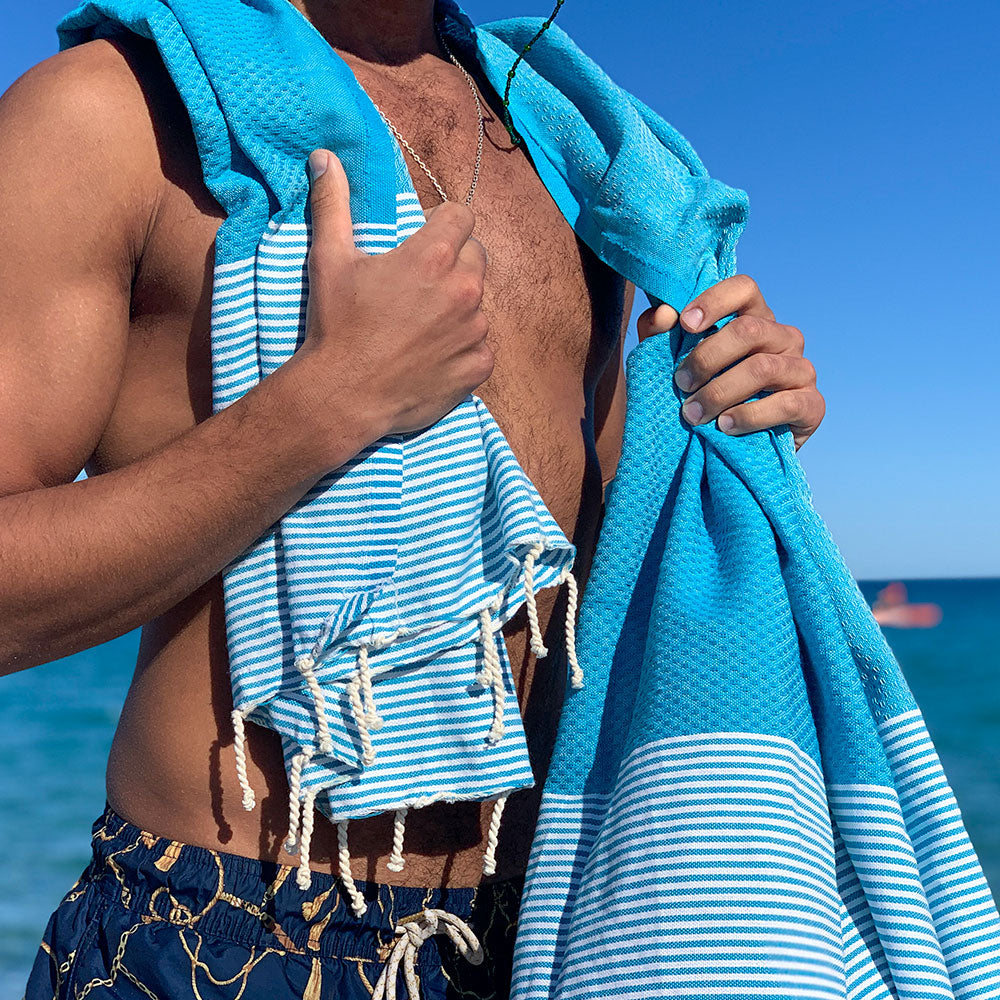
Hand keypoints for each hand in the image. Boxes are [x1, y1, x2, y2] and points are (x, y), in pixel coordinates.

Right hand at [293, 149, 492, 440]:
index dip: (442, 223)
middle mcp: (464, 290)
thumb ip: (333, 203)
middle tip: (420, 284)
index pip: (462, 216)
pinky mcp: (479, 367)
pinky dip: (463, 348)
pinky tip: (432, 354)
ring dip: (458, 306)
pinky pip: (481, 346)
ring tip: (421, 324)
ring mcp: (475, 331)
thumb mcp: (329, 259)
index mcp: (434, 256)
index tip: (423, 239)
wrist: (343, 396)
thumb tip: (324, 156)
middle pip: (475, 256)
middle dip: (453, 261)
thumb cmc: (336, 325)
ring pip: (479, 302)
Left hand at [636, 275, 824, 449]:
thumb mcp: (675, 365)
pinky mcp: (812, 405)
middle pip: (749, 330)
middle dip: (707, 358)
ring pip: (763, 368)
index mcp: (754, 319)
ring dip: (720, 392)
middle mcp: (783, 337)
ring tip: (692, 414)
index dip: (715, 301)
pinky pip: (786, 404)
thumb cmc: (703, 396)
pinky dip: (749, 416)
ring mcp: (801, 369)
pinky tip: (724, 426)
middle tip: (680, 384)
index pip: (744, 289)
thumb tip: (663, 315)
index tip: (686, 324)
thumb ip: (662, 337)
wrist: (735, 450)